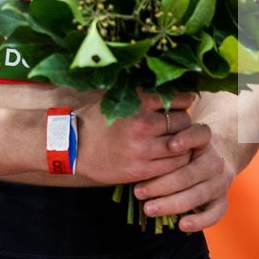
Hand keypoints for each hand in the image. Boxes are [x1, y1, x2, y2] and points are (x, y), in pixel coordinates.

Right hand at [74, 91, 197, 185]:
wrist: (74, 147)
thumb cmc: (98, 119)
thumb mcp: (118, 98)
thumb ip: (144, 94)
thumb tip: (173, 88)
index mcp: (138, 103)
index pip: (178, 99)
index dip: (184, 101)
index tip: (184, 103)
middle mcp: (142, 125)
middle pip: (183, 123)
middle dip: (184, 123)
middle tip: (179, 125)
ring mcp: (142, 150)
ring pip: (182, 146)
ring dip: (184, 143)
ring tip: (177, 141)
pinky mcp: (141, 170)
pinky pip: (173, 166)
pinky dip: (177, 160)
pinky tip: (170, 156)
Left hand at [130, 122, 232, 231]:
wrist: (217, 157)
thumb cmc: (186, 149)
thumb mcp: (179, 137)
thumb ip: (164, 139)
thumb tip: (138, 142)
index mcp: (205, 141)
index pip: (200, 135)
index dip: (187, 139)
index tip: (170, 144)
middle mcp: (215, 161)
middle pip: (189, 173)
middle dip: (162, 184)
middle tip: (138, 191)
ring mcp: (220, 181)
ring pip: (198, 194)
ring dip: (172, 203)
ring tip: (148, 209)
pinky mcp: (222, 199)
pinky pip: (215, 213)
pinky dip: (200, 221)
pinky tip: (181, 225)